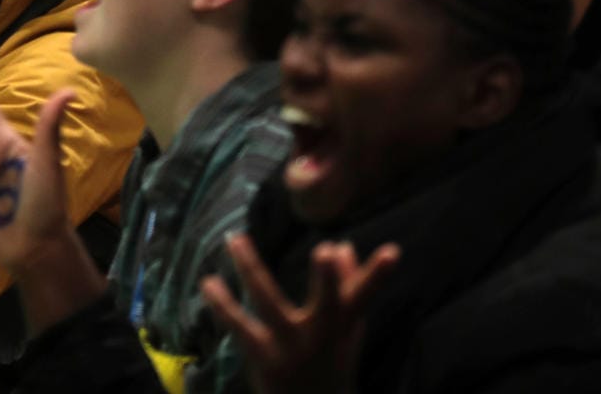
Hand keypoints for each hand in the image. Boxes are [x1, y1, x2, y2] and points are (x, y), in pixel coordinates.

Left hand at [202, 234, 400, 393]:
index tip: (392, 252)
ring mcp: (290, 348)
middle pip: (328, 306)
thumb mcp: (344, 329)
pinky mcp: (263, 357)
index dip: (377, 276)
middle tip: (325, 251)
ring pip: (270, 303)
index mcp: (342, 327)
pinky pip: (239, 327)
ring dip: (252, 268)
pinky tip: (208, 282)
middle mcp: (320, 337)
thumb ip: (346, 288)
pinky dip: (223, 305)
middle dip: (329, 281)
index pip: (364, 297)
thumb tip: (343, 245)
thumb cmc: (329, 362)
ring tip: (235, 238)